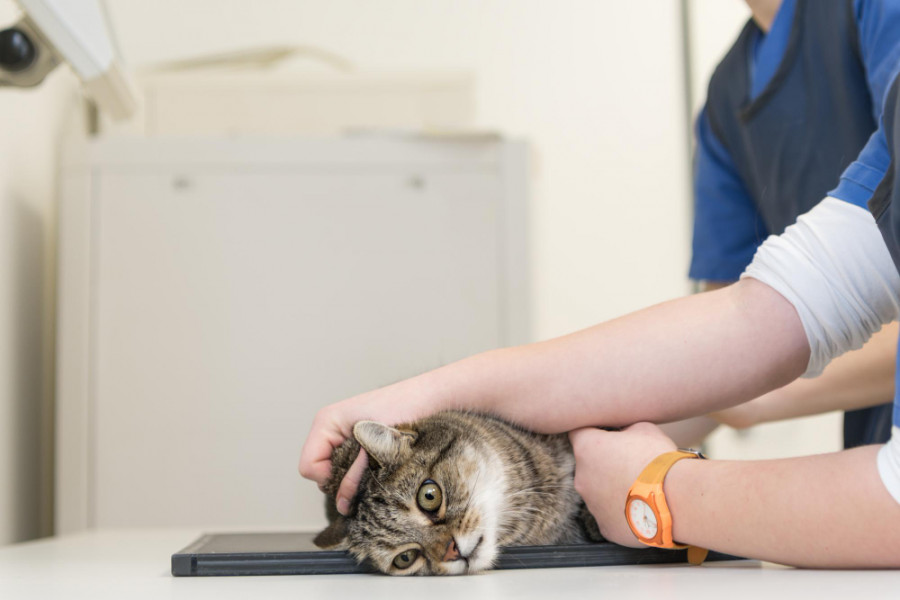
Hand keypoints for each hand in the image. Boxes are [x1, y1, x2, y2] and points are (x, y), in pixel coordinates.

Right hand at [298, 380, 434, 512]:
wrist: (431, 398)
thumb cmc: (404, 407)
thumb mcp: (372, 443)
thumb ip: (353, 474)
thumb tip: (343, 505)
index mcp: (326, 422)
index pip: (309, 468)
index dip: (330, 478)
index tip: (357, 471)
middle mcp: (332, 431)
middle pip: (322, 476)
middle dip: (346, 480)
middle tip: (373, 466)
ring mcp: (346, 439)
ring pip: (339, 477)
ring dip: (359, 479)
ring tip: (382, 463)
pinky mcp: (362, 446)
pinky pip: (354, 471)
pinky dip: (368, 475)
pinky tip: (385, 466)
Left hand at [569, 422, 676, 546]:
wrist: (673, 499)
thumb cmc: (657, 460)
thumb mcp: (643, 428)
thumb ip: (625, 428)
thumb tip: (625, 432)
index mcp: (587, 448)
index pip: (578, 433)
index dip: (594, 433)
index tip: (607, 435)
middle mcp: (581, 477)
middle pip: (589, 467)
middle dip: (606, 464)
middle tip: (632, 465)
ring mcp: (592, 505)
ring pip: (599, 493)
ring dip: (615, 489)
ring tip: (642, 489)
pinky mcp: (605, 527)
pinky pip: (611, 515)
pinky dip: (623, 511)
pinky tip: (642, 507)